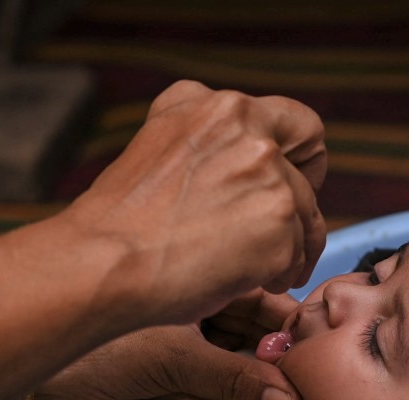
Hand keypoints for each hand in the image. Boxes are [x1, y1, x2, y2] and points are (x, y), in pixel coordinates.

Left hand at [35, 290, 301, 399]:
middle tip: (309, 383)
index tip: (318, 355)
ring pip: (232, 343)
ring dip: (255, 367)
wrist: (28, 350)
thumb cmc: (99, 342)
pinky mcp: (161, 352)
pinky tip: (257, 398)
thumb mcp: (175, 358)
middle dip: (275, 350)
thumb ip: (234, 380)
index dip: (289, 325)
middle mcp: (193, 289)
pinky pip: (210, 365)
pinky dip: (232, 380)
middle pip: (252, 320)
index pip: (263, 294)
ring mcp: (177, 320)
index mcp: (201, 266)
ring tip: (289, 394)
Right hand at [64, 80, 326, 325]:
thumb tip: (250, 162)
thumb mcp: (161, 148)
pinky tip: (246, 284)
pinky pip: (299, 255)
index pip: (299, 124)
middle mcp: (246, 126)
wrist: (102, 261)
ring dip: (288, 251)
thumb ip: (210, 144)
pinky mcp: (277, 218)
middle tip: (274, 243)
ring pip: (306, 218)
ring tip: (256, 274)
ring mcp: (265, 171)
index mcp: (217, 106)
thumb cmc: (123, 224)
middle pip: (306, 178)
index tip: (285, 190)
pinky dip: (279, 276)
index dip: (299, 162)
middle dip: (293, 215)